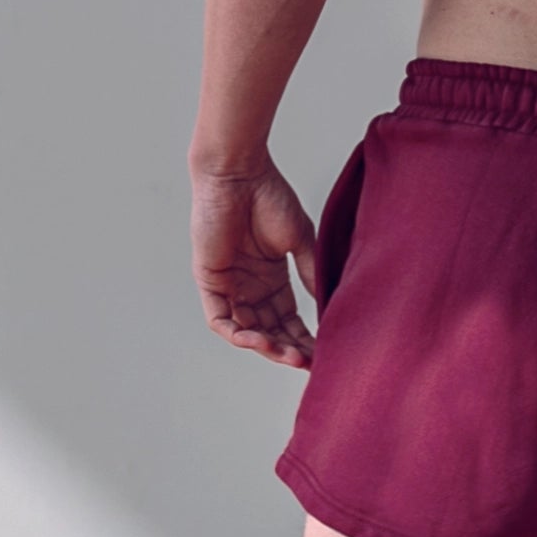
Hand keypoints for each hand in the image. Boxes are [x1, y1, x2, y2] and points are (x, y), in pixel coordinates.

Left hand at [191, 157, 319, 367]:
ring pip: (246, 330)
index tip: (323, 353)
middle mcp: (250, 285)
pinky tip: (258, 340)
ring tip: (288, 356)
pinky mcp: (209, 281)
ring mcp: (229, 285)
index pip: (288, 319)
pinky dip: (238, 333)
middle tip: (308, 362)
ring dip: (267, 346)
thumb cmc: (269, 196)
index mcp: (272, 277)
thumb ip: (310, 272)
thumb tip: (326, 305)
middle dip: (288, 349)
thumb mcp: (299, 240)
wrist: (239, 173)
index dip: (304, 338)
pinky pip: (220, 319)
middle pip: (270, 330)